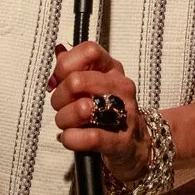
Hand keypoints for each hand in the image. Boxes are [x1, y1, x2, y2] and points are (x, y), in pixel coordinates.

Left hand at [48, 41, 150, 187]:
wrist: (137, 143)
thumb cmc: (110, 111)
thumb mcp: (95, 83)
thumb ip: (75, 68)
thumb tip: (59, 51)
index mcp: (112, 69)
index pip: (89, 51)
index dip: (64, 66)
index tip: (56, 81)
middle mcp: (121, 87)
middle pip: (77, 81)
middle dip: (59, 98)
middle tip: (61, 107)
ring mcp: (124, 113)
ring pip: (82, 109)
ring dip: (64, 119)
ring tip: (67, 124)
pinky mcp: (120, 140)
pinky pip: (89, 137)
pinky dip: (71, 138)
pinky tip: (71, 137)